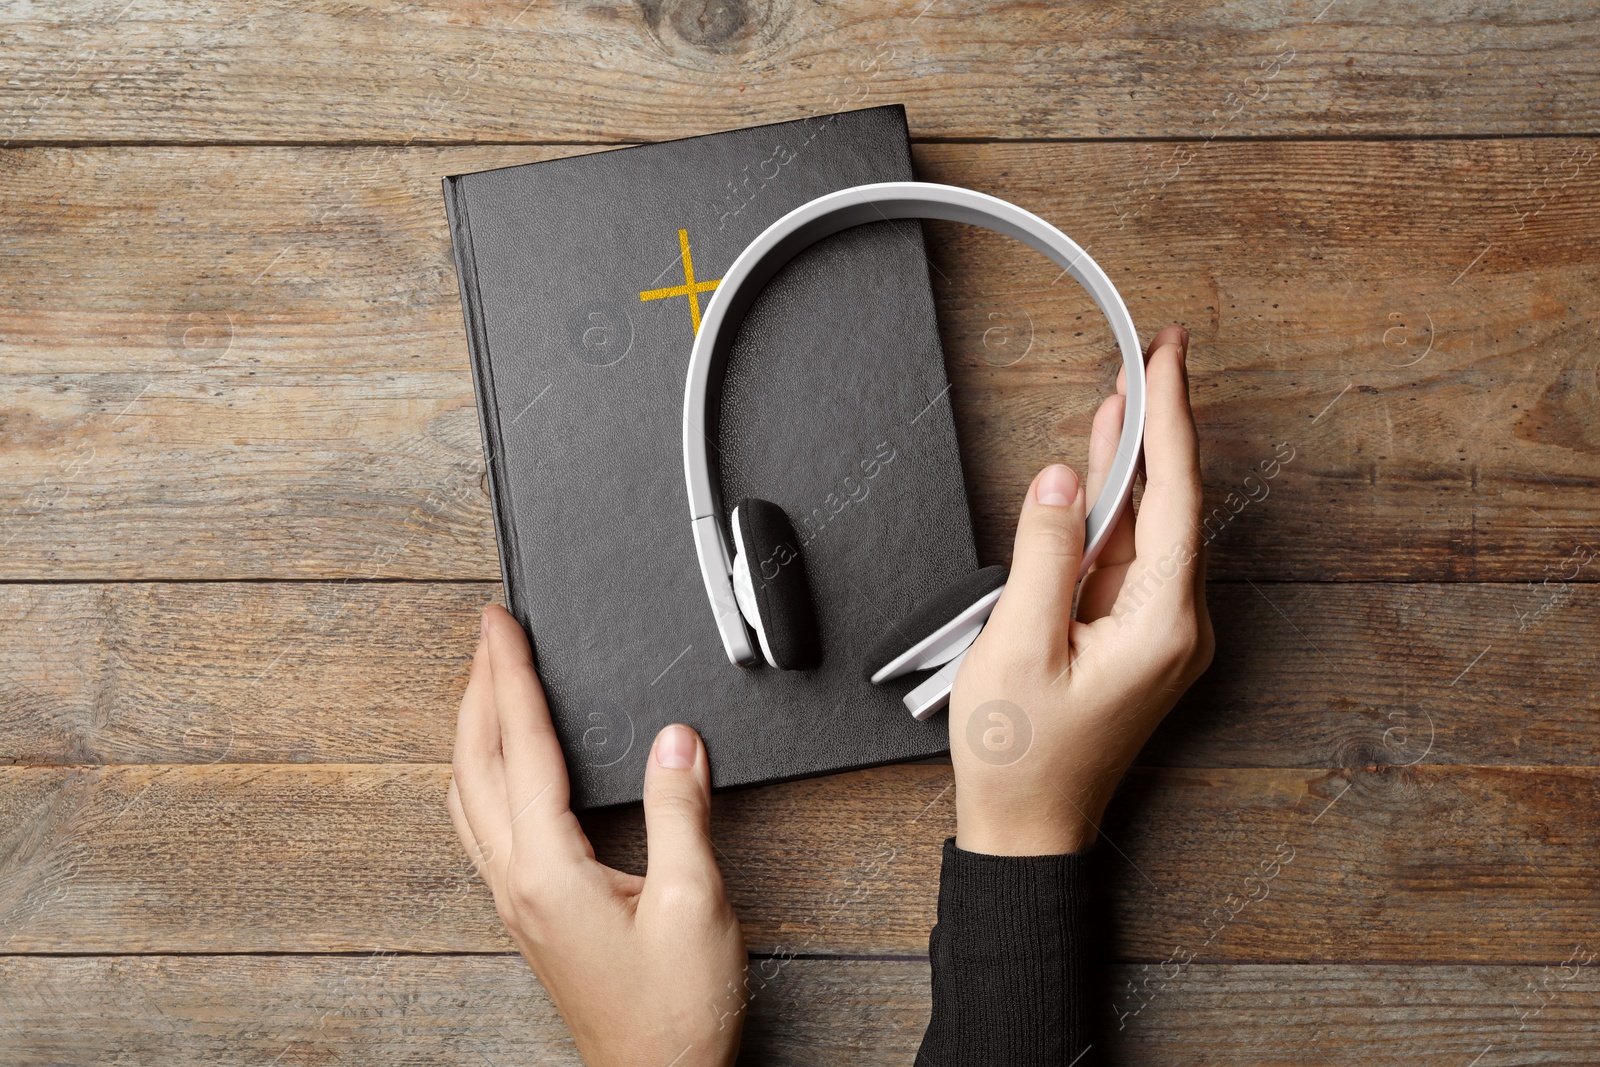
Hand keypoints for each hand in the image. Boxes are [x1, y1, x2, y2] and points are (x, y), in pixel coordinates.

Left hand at [448, 604, 747, 1065]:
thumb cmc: (675, 1012)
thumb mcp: (694, 901)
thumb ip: (678, 811)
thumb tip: (674, 740)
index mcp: (548, 868)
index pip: (523, 746)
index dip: (511, 675)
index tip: (501, 623)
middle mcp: (516, 880)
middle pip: (477, 761)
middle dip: (478, 687)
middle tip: (487, 632)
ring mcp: (515, 900)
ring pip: (469, 793)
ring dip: (473, 728)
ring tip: (487, 683)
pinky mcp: (528, 913)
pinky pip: (483, 824)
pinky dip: (482, 772)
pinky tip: (499, 768)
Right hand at [950, 325, 1214, 854]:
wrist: (1027, 827)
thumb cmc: (1021, 754)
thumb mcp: (1018, 644)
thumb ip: (1045, 552)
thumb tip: (1063, 477)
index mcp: (1161, 623)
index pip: (1174, 497)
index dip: (1170, 418)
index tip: (1165, 359)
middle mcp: (1178, 623)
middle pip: (1173, 502)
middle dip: (1161, 423)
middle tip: (1155, 351)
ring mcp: (1160, 630)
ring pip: (1152, 524)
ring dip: (1137, 459)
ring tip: (1126, 390)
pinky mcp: (1135, 636)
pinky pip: (1132, 554)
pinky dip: (1119, 505)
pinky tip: (1106, 467)